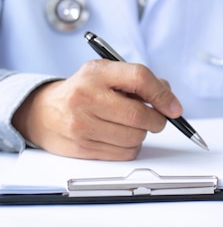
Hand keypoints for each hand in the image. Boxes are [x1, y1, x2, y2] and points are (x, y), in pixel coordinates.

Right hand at [11, 60, 182, 159]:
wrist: (43, 112)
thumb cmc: (85, 90)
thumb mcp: (108, 73)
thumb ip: (140, 80)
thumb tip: (169, 100)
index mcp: (97, 73)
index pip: (139, 78)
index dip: (163, 95)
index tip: (175, 108)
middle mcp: (86, 97)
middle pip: (139, 114)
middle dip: (157, 120)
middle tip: (157, 118)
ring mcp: (82, 124)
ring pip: (135, 137)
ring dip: (142, 134)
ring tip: (130, 125)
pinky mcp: (82, 147)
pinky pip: (124, 153)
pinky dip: (131, 147)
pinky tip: (120, 136)